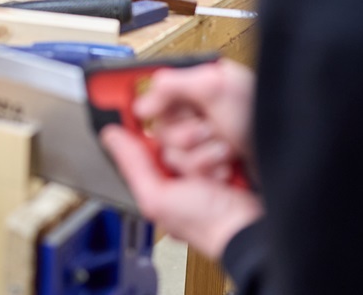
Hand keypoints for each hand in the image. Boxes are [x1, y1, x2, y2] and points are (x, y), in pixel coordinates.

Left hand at [103, 125, 262, 258]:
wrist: (251, 229)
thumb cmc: (207, 226)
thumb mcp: (158, 199)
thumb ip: (133, 167)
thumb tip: (111, 137)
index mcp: (158, 178)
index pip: (150, 138)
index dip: (157, 135)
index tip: (165, 138)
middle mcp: (180, 169)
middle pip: (174, 132)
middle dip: (184, 151)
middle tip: (192, 174)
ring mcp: (205, 161)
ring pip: (197, 132)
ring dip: (206, 155)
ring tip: (212, 179)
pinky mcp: (227, 156)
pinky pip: (220, 137)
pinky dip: (224, 153)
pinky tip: (226, 171)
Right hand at [136, 59, 255, 178]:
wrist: (288, 168)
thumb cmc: (265, 122)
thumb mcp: (218, 88)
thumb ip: (174, 85)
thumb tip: (142, 102)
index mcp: (202, 87)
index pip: (158, 94)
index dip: (152, 104)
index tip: (148, 111)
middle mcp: (201, 114)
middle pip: (160, 126)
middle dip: (183, 133)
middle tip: (206, 130)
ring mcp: (204, 144)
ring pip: (171, 152)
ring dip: (198, 155)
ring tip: (225, 153)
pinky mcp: (207, 168)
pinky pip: (185, 172)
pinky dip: (205, 170)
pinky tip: (225, 168)